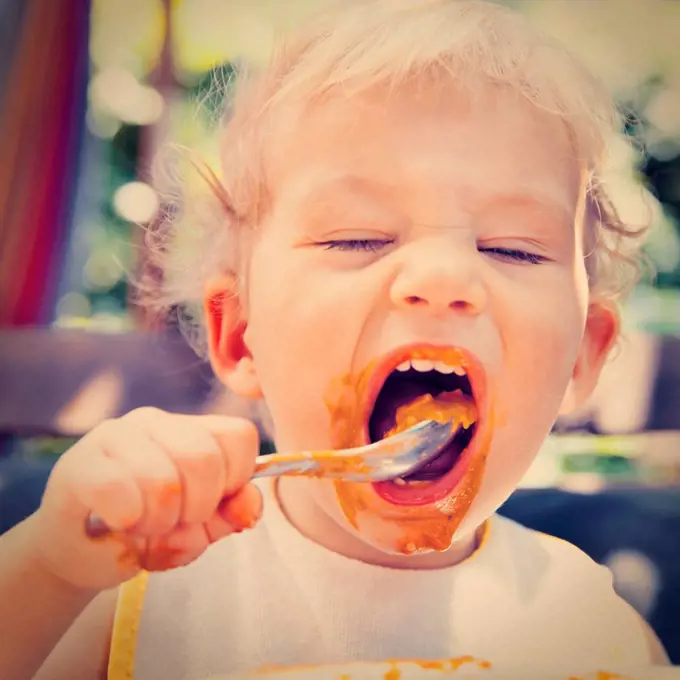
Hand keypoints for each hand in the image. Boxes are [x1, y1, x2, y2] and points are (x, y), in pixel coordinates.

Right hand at [29, 408, 261, 590]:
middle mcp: (154, 421)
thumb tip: (248, 507)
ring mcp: (114, 436)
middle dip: (196, 510)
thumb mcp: (201, 527)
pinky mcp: (78, 464)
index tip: (212, 505)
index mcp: (191, 429)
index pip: (239, 436)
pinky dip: (126, 526)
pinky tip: (116, 527)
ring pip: (162, 482)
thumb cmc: (146, 532)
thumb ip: (233, 512)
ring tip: (141, 528)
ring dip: (157, 525)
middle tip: (172, 524)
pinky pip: (119, 494)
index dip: (235, 480)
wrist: (79, 554)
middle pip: (204, 459)